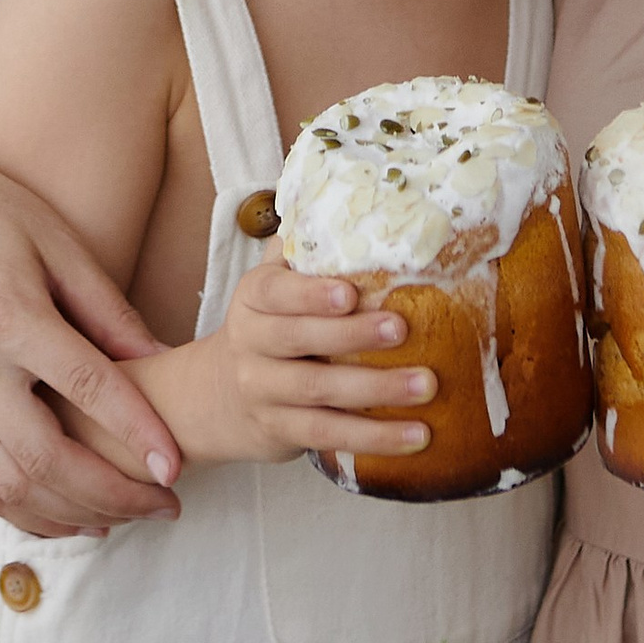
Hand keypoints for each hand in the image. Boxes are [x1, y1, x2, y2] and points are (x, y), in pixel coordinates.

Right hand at [0, 136, 182, 537]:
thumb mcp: (56, 241)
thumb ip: (106, 309)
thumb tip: (162, 361)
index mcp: (7, 316)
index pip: (85, 388)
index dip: (135, 432)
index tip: (175, 466)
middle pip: (45, 459)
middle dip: (113, 494)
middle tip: (165, 504)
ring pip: (9, 485)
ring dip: (72, 514)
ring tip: (126, 516)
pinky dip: (25, 512)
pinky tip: (69, 515)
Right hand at [185, 254, 435, 468]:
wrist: (218, 396)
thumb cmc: (271, 325)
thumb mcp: (277, 284)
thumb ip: (310, 251)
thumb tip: (371, 204)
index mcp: (254, 299)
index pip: (275, 292)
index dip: (310, 294)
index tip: (350, 293)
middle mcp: (250, 344)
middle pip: (297, 340)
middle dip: (351, 335)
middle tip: (402, 330)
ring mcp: (263, 391)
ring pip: (317, 393)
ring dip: (375, 391)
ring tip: (426, 386)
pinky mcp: (280, 431)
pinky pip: (327, 435)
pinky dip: (373, 438)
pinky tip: (416, 436)